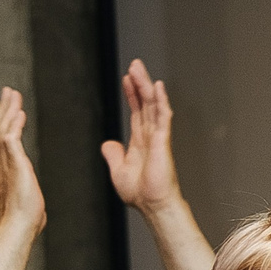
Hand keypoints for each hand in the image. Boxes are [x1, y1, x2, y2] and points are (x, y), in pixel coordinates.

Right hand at [0, 88, 44, 233]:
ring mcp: (5, 164)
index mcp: (4, 171)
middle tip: (8, 91)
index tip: (10, 109)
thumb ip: (26, 197)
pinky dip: (14, 125)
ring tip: (13, 94)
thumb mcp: (26, 202)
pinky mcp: (15, 166)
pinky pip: (11, 139)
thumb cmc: (24, 221)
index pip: (1, 141)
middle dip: (3, 109)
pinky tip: (20, 113)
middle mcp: (1, 164)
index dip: (5, 123)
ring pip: (2, 130)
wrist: (19, 228)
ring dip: (8, 110)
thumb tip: (32, 207)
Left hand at [99, 58, 182, 214]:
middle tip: (135, 64)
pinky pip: (162, 117)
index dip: (131, 94)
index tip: (127, 78)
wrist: (153, 205)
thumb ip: (114, 155)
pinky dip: (161, 101)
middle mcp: (150, 135)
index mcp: (140, 141)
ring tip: (139, 68)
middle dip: (139, 83)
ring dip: (146, 86)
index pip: (136, 111)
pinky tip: (158, 87)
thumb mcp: (118, 171)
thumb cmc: (141, 193)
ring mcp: (158, 137)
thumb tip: (108, 144)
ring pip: (153, 105)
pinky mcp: (162, 141)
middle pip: (145, 103)